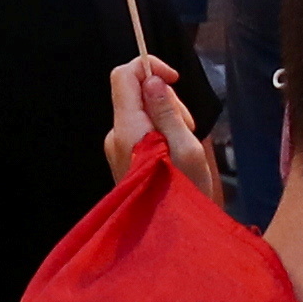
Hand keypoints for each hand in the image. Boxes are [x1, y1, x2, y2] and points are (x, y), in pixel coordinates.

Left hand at [106, 54, 216, 200]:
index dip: (149, 67)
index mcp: (127, 129)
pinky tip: (174, 155)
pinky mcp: (123, 156)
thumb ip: (167, 111)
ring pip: (142, 111)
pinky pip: (142, 129)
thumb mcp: (185, 148)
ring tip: (183, 147)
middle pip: (136, 93)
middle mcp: (116, 135)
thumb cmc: (183, 193)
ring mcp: (117, 147)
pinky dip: (161, 132)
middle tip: (187, 128)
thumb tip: (151, 80)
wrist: (170, 234)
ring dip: (167, 118)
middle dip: (165, 100)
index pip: (124, 76)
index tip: (174, 79)